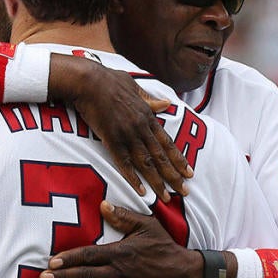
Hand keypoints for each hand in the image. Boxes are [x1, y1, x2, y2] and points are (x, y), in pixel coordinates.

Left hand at [41, 201, 201, 277]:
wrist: (182, 275)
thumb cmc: (164, 248)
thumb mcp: (147, 226)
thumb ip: (124, 216)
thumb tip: (103, 204)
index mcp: (119, 252)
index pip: (88, 255)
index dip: (68, 258)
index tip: (52, 262)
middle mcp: (117, 272)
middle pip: (84, 274)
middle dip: (62, 277)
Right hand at [66, 60, 191, 201]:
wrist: (88, 80)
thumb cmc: (109, 80)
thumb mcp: (134, 86)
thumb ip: (150, 99)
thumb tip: (166, 103)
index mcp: (147, 115)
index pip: (167, 142)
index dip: (179, 159)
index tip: (189, 172)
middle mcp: (140, 127)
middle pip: (161, 157)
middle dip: (174, 176)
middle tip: (185, 191)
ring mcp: (127, 135)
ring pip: (146, 163)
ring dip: (157, 182)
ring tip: (166, 197)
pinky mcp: (111, 140)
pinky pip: (124, 163)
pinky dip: (134, 179)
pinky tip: (142, 192)